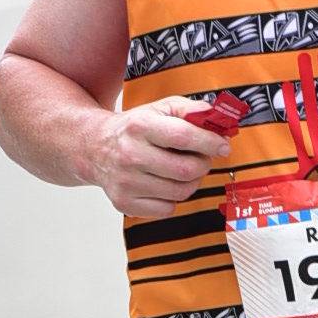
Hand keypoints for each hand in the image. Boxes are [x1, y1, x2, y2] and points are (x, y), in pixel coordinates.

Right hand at [87, 97, 229, 215]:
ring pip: (181, 191)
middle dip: (204, 164)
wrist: (94, 148)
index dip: (209, 142)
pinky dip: (173, 198)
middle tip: (202, 158)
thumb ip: (189, 109)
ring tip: (184, 170)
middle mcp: (130, 154)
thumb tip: (215, 118)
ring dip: (192, 182)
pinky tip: (165, 184)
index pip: (183, 137)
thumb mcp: (158, 109)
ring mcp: (127, 182)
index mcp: (139, 127)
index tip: (222, 145)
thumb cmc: (133, 129)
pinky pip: (168, 208)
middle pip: (186, 169)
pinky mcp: (125, 203)